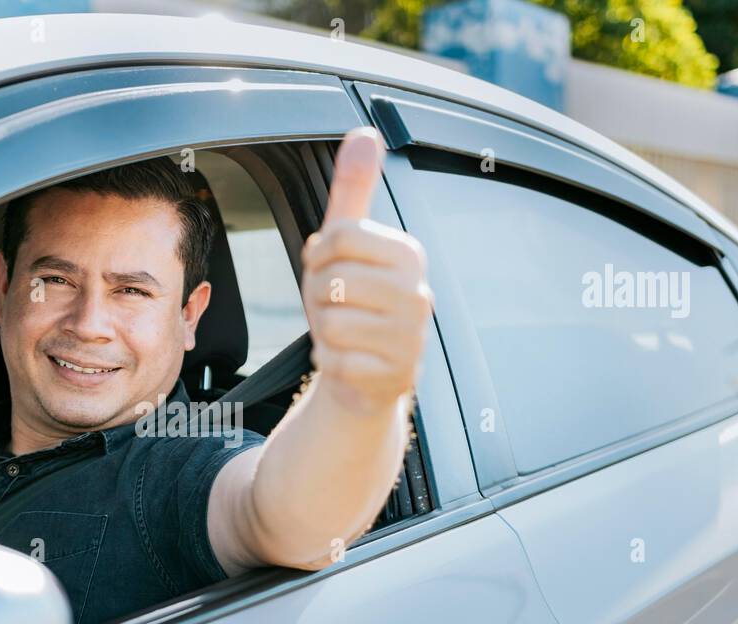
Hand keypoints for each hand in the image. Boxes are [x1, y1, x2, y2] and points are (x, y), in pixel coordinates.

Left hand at [300, 128, 431, 412]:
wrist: (365, 375)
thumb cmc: (353, 304)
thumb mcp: (348, 246)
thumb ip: (354, 191)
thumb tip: (366, 134)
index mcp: (408, 254)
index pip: (339, 236)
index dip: (318, 256)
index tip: (330, 268)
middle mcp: (418, 292)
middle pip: (330, 281)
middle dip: (319, 298)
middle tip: (338, 308)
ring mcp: (412, 337)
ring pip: (331, 323)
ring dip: (324, 334)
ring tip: (345, 335)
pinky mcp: (397, 375)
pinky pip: (335, 361)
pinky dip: (331, 364)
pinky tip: (350, 362)